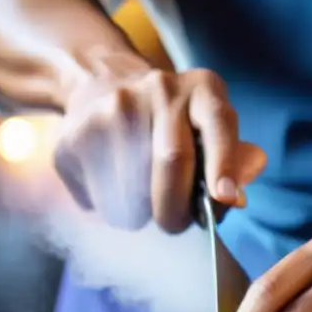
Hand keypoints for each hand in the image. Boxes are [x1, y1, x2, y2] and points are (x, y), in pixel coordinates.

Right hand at [55, 54, 266, 231]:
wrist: (100, 87)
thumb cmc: (171, 126)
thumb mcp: (210, 131)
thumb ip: (233, 162)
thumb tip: (235, 197)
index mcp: (202, 88)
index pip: (218, 124)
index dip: (223, 162)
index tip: (223, 197)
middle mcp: (160, 88)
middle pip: (171, 160)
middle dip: (176, 208)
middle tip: (174, 224)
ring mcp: (113, 106)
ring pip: (132, 188)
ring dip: (140, 213)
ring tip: (139, 200)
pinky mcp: (76, 133)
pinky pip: (98, 195)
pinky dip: (109, 208)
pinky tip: (111, 188)